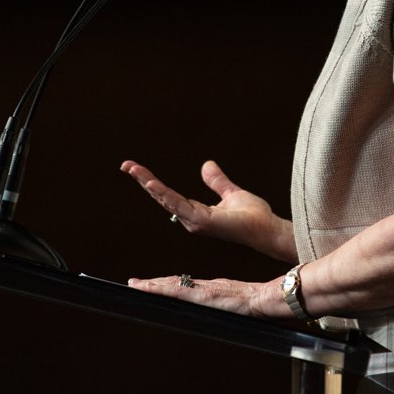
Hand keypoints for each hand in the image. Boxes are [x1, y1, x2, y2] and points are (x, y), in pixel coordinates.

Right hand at [119, 159, 295, 260]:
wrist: (267, 229)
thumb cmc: (254, 217)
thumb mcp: (231, 193)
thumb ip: (217, 181)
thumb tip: (207, 164)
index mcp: (196, 211)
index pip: (169, 195)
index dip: (152, 182)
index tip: (137, 168)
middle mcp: (192, 218)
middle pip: (162, 196)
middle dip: (143, 180)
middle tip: (126, 165)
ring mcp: (195, 221)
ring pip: (166, 199)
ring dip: (148, 183)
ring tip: (133, 169)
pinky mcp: (201, 221)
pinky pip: (178, 204)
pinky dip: (163, 193)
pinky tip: (152, 183)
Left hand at [126, 274, 284, 318]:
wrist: (265, 299)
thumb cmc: (256, 304)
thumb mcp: (237, 303)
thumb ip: (227, 303)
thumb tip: (225, 307)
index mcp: (210, 290)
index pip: (182, 285)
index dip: (165, 284)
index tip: (151, 284)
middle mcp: (203, 288)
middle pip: (173, 284)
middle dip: (153, 284)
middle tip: (134, 282)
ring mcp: (202, 291)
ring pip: (172, 286)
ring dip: (152, 286)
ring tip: (136, 284)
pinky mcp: (203, 296)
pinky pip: (178, 291)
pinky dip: (162, 289)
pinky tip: (150, 289)